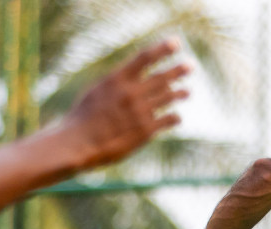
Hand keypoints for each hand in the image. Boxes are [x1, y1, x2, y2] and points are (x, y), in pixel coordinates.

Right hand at [60, 39, 190, 169]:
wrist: (79, 142)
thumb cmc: (85, 116)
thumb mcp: (98, 90)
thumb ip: (119, 82)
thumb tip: (136, 74)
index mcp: (117, 79)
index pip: (145, 58)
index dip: (162, 49)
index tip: (176, 43)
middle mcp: (131, 93)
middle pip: (162, 77)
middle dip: (178, 70)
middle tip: (191, 65)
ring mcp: (141, 112)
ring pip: (169, 98)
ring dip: (179, 93)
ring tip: (187, 92)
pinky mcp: (146, 131)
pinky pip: (168, 120)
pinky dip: (174, 117)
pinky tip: (176, 117)